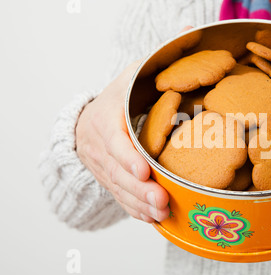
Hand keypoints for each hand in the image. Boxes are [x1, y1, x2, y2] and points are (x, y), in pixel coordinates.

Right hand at [75, 60, 169, 223]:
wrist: (86, 120)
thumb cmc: (118, 97)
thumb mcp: (129, 77)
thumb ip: (149, 70)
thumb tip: (180, 57)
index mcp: (104, 119)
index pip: (114, 140)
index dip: (127, 157)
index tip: (144, 171)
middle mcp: (99, 146)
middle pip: (118, 172)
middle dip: (140, 189)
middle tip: (161, 200)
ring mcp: (102, 166)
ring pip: (119, 189)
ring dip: (140, 203)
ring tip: (162, 213)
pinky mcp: (108, 179)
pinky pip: (119, 198)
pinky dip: (135, 209)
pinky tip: (152, 217)